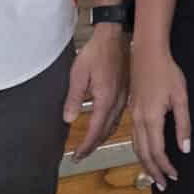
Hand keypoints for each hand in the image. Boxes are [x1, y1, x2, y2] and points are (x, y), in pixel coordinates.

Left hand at [66, 25, 129, 160]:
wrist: (114, 37)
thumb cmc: (95, 52)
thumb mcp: (78, 74)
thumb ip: (73, 98)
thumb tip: (68, 120)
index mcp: (106, 100)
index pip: (95, 131)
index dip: (85, 146)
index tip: (76, 156)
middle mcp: (117, 103)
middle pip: (105, 133)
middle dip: (92, 146)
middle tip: (80, 156)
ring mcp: (123, 99)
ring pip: (113, 127)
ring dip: (100, 139)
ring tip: (89, 146)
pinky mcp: (125, 95)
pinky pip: (117, 118)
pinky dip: (108, 129)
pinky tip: (103, 129)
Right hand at [128, 40, 189, 189]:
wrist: (148, 52)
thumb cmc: (167, 72)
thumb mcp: (181, 97)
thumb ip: (183, 124)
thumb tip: (185, 148)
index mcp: (151, 118)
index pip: (157, 151)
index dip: (165, 166)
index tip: (175, 176)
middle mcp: (139, 120)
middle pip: (143, 153)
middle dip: (153, 171)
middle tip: (163, 185)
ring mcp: (134, 114)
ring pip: (136, 146)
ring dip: (145, 163)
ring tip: (153, 176)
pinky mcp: (133, 109)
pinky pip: (134, 136)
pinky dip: (139, 150)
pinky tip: (145, 153)